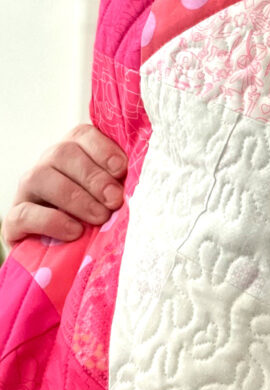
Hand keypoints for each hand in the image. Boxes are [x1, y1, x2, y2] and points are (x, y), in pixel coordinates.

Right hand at [2, 124, 126, 245]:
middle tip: (115, 200)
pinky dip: (52, 221)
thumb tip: (137, 179)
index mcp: (73, 151)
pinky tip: (75, 232)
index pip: (82, 134)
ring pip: (42, 177)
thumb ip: (119, 183)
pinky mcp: (13, 219)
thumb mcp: (111, 196)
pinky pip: (25, 213)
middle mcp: (47, 164)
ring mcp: (27, 190)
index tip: (122, 169)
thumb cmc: (96, 217)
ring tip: (100, 218)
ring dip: (76, 198)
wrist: (64, 255)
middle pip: (63, 153)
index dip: (102, 149)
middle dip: (94, 177)